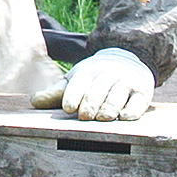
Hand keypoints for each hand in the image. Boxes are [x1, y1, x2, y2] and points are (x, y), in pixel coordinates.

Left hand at [32, 47, 154, 120]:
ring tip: (103, 118)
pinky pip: (138, 101)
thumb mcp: (75, 80)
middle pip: (99, 89)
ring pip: (118, 95)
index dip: (73, 95)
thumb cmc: (94, 77)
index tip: (67, 108)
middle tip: (84, 116)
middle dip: (91, 102)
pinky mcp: (142, 93)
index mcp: (88, 72)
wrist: (127, 59)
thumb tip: (33, 102)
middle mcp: (107, 76)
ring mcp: (126, 83)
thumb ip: (55, 92)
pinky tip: (126, 117)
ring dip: (110, 106)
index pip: (79, 83)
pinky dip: (133, 109)